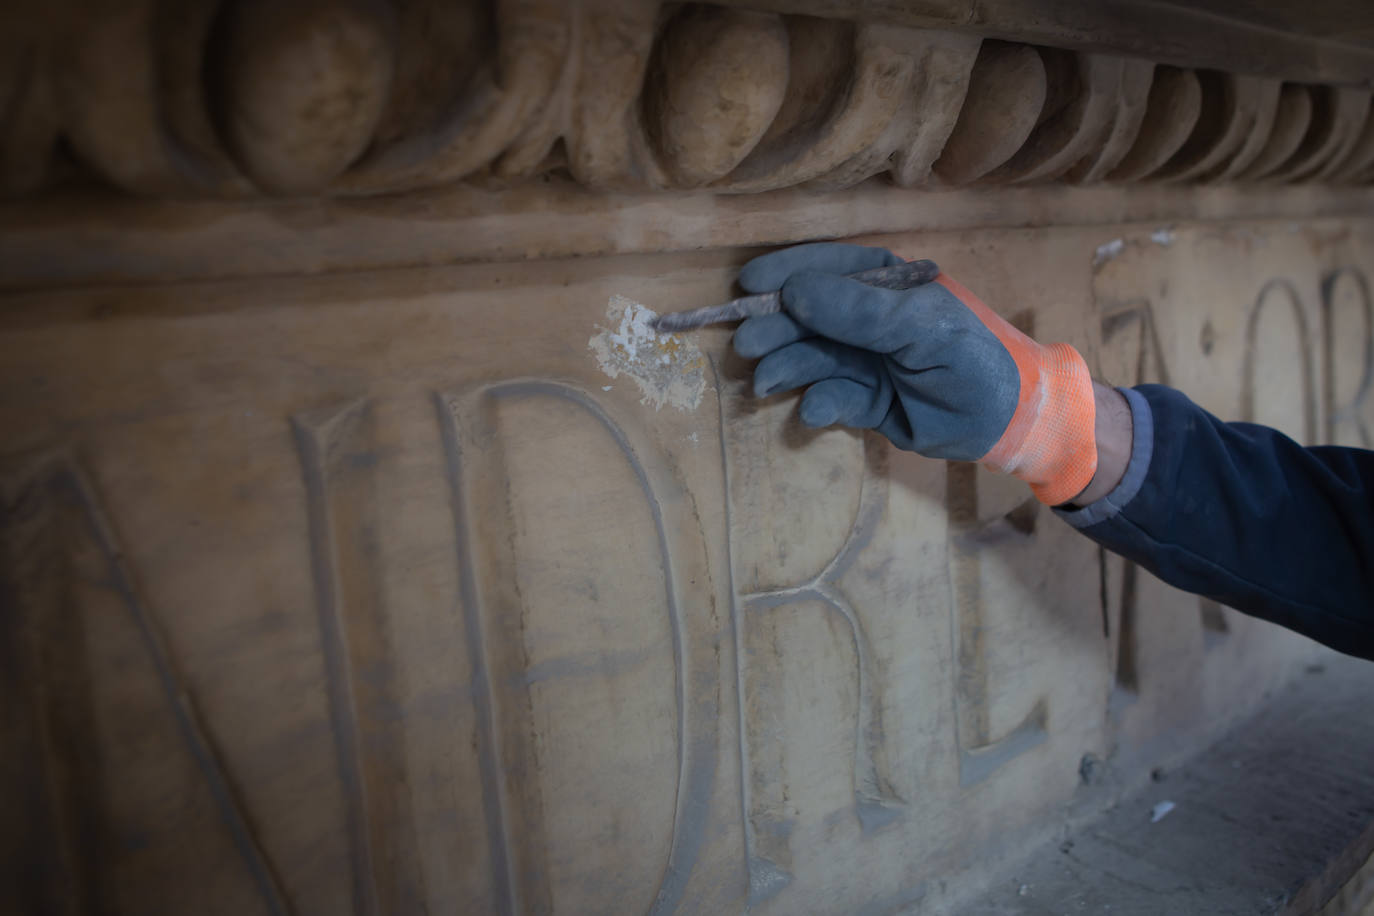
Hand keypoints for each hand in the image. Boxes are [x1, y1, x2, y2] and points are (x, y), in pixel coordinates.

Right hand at [732, 242, 1097, 505]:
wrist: (1012, 419)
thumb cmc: (974, 356)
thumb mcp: (920, 326)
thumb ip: (859, 309)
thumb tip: (794, 292)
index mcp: (887, 285)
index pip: (827, 268)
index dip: (786, 274)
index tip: (747, 283)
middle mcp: (870, 320)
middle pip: (809, 317)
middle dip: (776, 328)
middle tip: (746, 346)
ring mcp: (867, 361)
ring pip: (813, 358)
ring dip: (787, 368)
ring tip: (764, 383)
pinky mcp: (868, 403)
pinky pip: (831, 397)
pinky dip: (818, 403)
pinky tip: (812, 410)